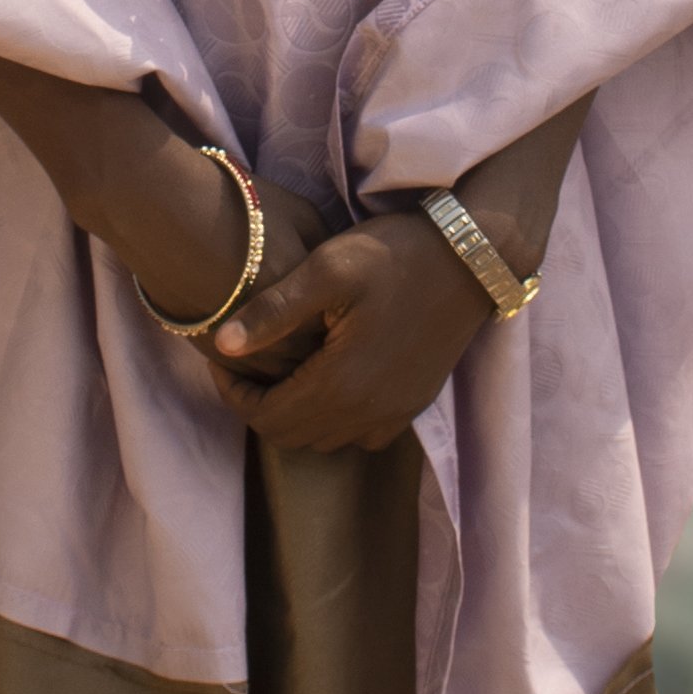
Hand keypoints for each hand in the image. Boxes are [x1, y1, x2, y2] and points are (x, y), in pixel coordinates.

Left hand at [205, 209, 495, 453]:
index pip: (265, 418)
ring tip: (282, 366)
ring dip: (294, 413)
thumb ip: (274, 311)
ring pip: (324, 439)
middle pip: (291, 437)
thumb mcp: (328, 269)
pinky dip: (332, 419)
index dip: (233, 393)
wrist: (471, 256)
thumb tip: (223, 345)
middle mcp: (368, 412)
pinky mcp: (414, 404)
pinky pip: (360, 434)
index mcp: (340, 384)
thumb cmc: (396, 254)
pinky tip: (326, 377)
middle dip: (258, 405)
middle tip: (246, 362)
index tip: (221, 357)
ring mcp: (395, 413)